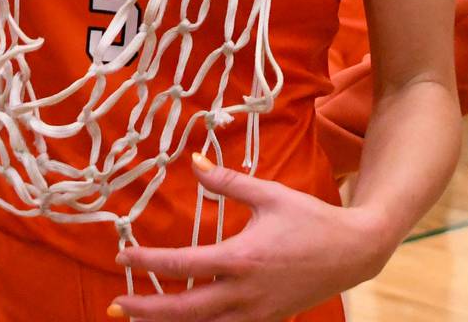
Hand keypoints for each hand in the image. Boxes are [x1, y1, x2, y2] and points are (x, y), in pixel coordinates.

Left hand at [111, 157, 394, 321]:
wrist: (352, 252)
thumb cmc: (310, 219)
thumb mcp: (268, 194)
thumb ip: (227, 181)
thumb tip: (194, 162)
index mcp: (242, 258)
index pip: (183, 265)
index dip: (148, 262)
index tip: (121, 255)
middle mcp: (245, 293)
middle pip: (185, 310)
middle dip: (146, 310)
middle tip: (115, 304)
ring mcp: (256, 313)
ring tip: (137, 320)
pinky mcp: (266, 321)